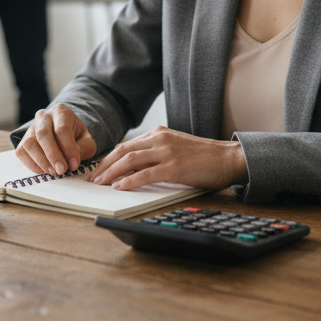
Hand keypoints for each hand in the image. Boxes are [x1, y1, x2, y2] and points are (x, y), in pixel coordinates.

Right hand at [15, 103, 97, 175]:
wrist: (63, 134)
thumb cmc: (76, 137)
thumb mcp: (86, 140)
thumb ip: (82, 149)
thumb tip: (71, 163)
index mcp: (61, 112)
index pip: (62, 129)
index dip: (68, 148)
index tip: (74, 165)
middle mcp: (43, 116)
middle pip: (43, 134)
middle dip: (53, 155)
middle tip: (62, 170)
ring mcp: (30, 128)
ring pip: (30, 143)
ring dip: (42, 161)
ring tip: (54, 172)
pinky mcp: (22, 141)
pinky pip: (22, 152)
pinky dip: (32, 165)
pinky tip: (45, 170)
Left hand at [86, 126, 248, 191]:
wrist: (228, 158)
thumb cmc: (204, 158)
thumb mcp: (175, 149)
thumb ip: (155, 154)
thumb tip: (133, 169)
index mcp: (159, 133)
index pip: (126, 145)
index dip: (109, 158)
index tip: (98, 169)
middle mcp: (160, 139)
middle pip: (123, 150)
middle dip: (104, 165)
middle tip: (92, 178)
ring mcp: (166, 152)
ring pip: (129, 160)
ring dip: (110, 172)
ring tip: (99, 183)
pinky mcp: (173, 167)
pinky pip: (144, 174)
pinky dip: (128, 180)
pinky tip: (119, 187)